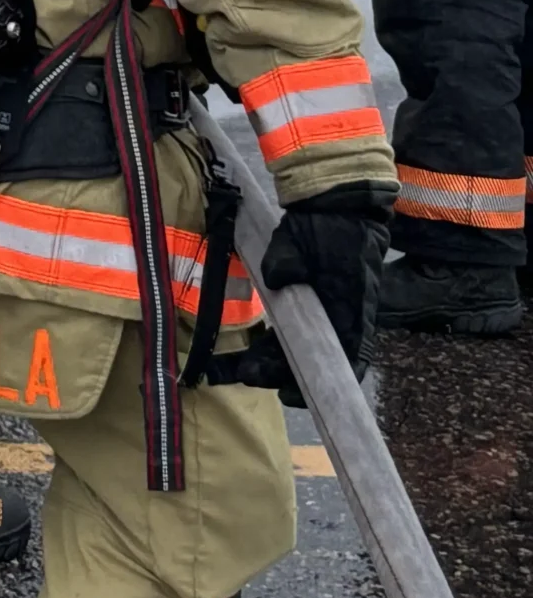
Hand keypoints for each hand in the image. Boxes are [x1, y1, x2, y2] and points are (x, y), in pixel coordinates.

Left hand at [221, 185, 390, 403]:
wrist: (340, 203)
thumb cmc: (324, 223)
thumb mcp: (300, 236)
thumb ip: (287, 259)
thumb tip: (276, 280)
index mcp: (351, 304)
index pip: (346, 357)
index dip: (321, 381)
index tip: (289, 394)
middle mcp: (350, 316)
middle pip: (322, 359)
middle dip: (285, 372)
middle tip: (248, 376)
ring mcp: (339, 311)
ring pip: (312, 347)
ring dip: (281, 359)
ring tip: (245, 368)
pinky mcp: (326, 303)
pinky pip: (308, 332)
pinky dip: (285, 342)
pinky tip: (261, 345)